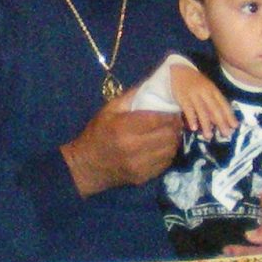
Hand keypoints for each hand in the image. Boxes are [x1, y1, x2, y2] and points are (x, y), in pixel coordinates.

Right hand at [61, 105, 181, 196]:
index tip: (173, 109)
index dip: (170, 114)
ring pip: (170, 150)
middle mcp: (133, 148)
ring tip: (170, 132)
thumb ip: (132, 96)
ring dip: (174, 140)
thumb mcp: (109, 110)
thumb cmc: (97, 133)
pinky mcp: (143, 177)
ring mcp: (139, 165)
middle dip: (174, 126)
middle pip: (168, 135)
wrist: (86, 167)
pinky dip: (168, 153)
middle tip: (175, 120)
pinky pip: (165, 163)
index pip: (158, 120)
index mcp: (124, 128)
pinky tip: (163, 146)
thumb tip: (155, 84)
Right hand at [166, 61, 237, 137]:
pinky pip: (188, 109)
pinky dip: (191, 118)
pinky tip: (194, 128)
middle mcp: (205, 92)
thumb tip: (222, 122)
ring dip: (206, 124)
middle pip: (214, 108)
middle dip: (221, 122)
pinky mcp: (183, 97)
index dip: (229, 115)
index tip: (235, 126)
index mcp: (213, 90)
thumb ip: (214, 105)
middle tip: (225, 134)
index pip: (223, 103)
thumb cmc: (197, 84)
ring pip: (201, 110)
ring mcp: (194, 94)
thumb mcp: (207, 91)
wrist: (179, 71)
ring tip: (209, 136)